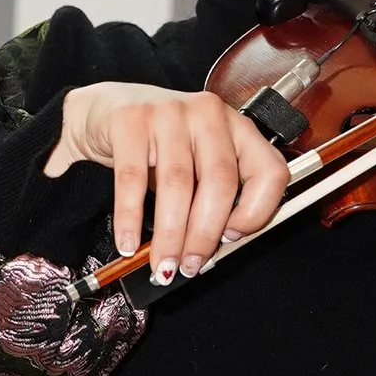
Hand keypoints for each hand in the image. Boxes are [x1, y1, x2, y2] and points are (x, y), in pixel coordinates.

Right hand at [47, 82, 290, 281]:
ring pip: (178, 183)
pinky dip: (130, 218)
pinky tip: (128, 242)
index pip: (269, 171)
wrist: (106, 110)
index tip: (232, 237)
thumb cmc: (161, 144)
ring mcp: (170, 112)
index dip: (257, 212)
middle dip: (205, 234)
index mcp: (239, 128)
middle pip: (220, 182)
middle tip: (191, 265)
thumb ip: (213, 196)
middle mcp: (210, 115)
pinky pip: (132, 178)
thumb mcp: (198, 163)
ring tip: (163, 264)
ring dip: (170, 234)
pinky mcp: (131, 120)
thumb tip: (210, 249)